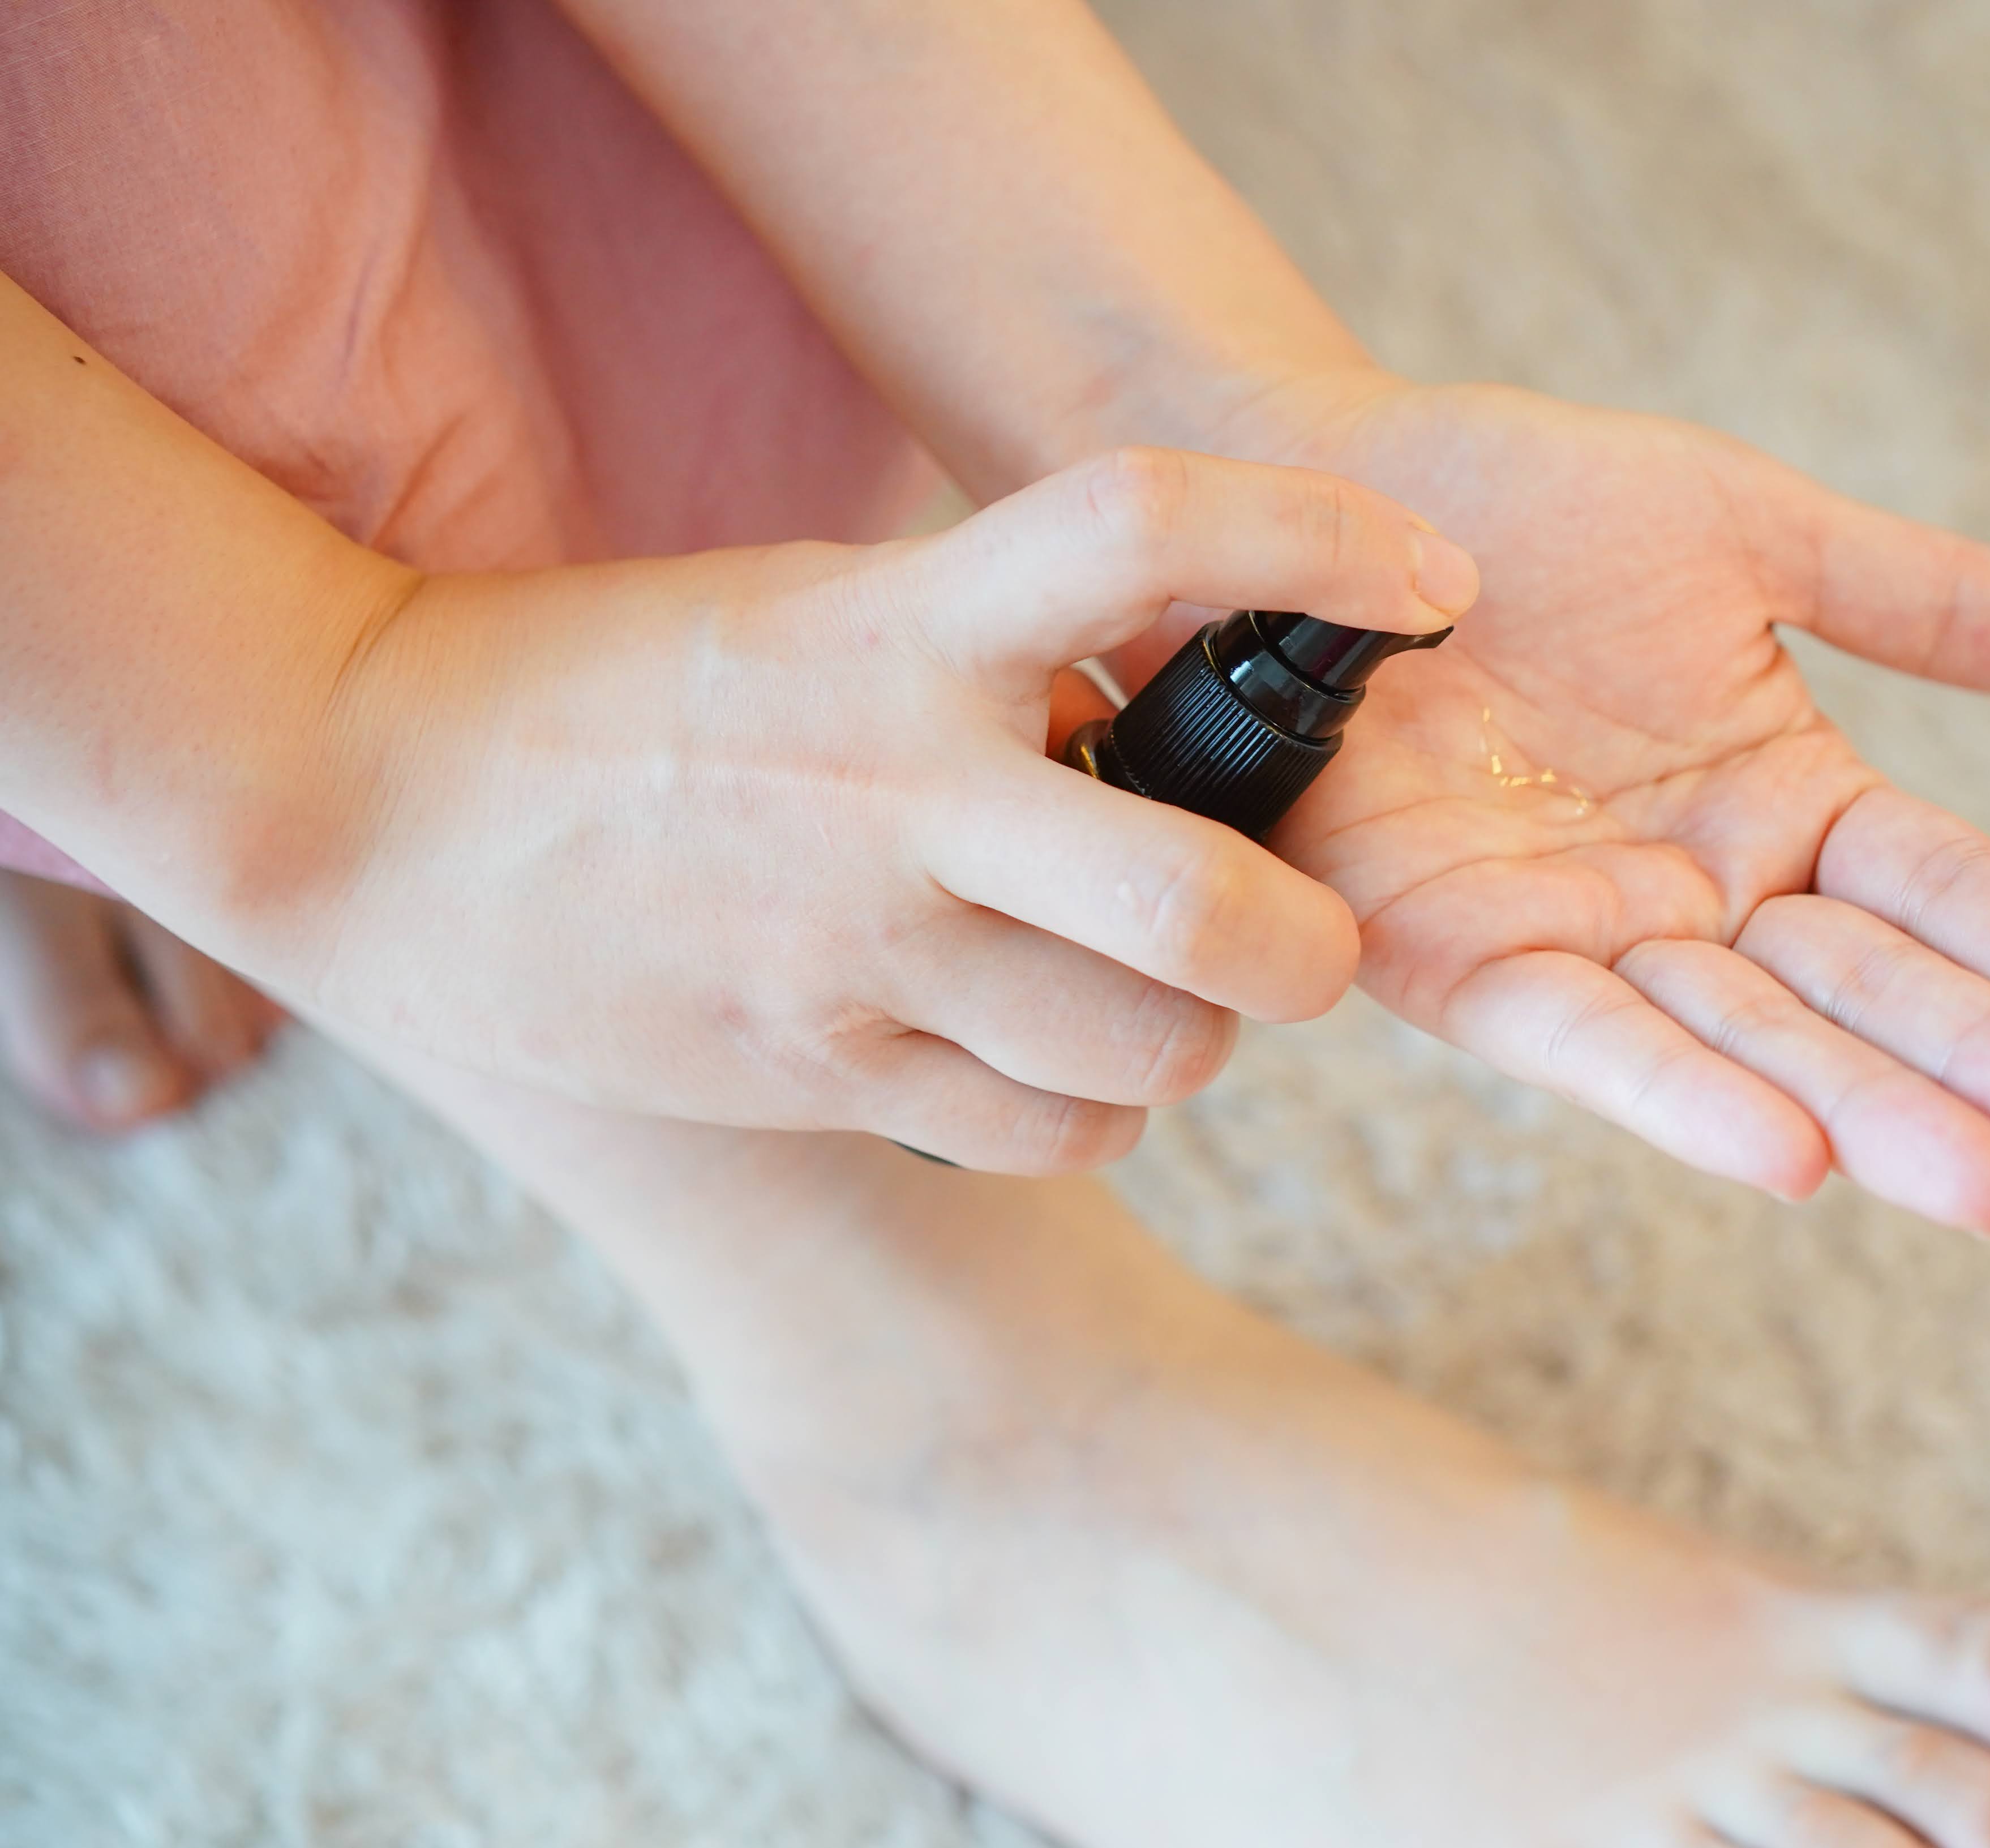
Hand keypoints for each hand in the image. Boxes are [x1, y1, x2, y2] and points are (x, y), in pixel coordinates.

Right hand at [228, 449, 1472, 1169]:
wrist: (374, 803)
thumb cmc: (624, 687)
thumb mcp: (820, 611)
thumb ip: (992, 655)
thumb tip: (1168, 724)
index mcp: (895, 623)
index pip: (1148, 531)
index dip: (1320, 538)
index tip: (1430, 577)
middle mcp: (892, 792)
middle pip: (1202, 899)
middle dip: (1311, 941)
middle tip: (1311, 934)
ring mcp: (852, 954)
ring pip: (1147, 1051)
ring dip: (1200, 1037)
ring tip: (1157, 994)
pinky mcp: (814, 1075)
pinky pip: (1047, 1132)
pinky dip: (1096, 1112)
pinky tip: (1050, 1059)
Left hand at [1184, 378, 1989, 1228]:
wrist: (1310, 482)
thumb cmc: (1516, 497)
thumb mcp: (1743, 530)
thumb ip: (1909, 596)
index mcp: (1780, 796)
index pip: (1940, 893)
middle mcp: (1694, 889)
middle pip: (1861, 992)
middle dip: (1977, 1068)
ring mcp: (1581, 931)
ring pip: (1745, 1040)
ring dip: (1867, 1112)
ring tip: (1988, 1186)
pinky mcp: (1453, 955)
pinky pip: (1582, 1038)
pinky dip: (1680, 1096)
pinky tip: (1793, 1159)